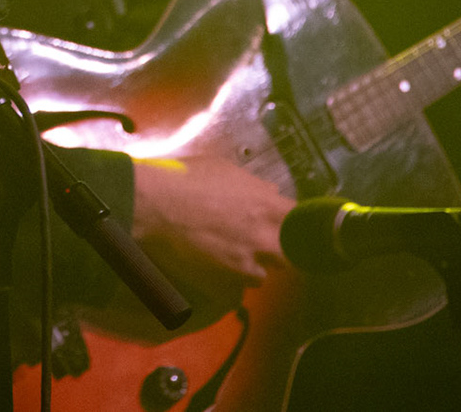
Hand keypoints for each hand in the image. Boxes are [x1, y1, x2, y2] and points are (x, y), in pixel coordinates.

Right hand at [130, 156, 292, 306]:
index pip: (304, 224)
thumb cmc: (188, 178)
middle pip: (292, 255)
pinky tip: (216, 271)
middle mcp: (267, 238)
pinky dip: (231, 283)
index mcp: (271, 206)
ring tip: (231, 259)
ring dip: (253, 268)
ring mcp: (249, 263)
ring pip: (264, 275)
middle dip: (279, 251)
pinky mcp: (228, 283)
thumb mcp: (225, 169)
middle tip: (260, 245)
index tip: (288, 227)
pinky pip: (239, 290)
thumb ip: (255, 185)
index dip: (295, 226)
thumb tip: (270, 192)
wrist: (156, 205)